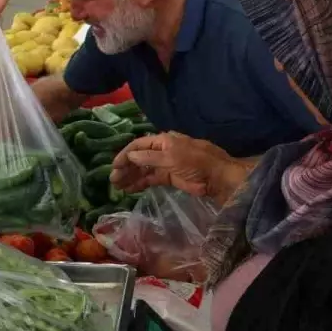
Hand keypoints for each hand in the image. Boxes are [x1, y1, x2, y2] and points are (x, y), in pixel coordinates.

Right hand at [111, 132, 249, 205]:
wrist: (218, 177)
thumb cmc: (196, 162)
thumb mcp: (171, 156)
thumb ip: (149, 158)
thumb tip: (130, 156)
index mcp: (163, 140)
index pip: (138, 146)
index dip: (124, 155)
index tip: (113, 167)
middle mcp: (162, 151)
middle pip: (138, 158)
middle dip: (125, 168)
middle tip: (113, 180)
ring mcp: (165, 165)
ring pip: (143, 170)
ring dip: (131, 177)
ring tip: (118, 187)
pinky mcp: (169, 178)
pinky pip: (151, 179)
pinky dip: (140, 183)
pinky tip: (130, 190)